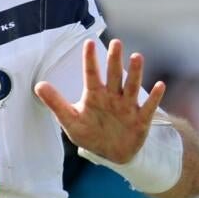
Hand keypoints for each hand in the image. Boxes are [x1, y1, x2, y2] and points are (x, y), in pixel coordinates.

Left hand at [34, 39, 165, 163]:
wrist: (111, 154)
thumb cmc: (90, 133)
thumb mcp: (70, 121)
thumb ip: (56, 103)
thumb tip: (38, 85)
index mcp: (95, 95)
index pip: (91, 74)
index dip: (90, 60)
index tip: (88, 42)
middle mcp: (112, 96)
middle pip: (114, 75)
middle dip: (115, 60)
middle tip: (116, 43)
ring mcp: (127, 106)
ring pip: (132, 87)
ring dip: (135, 73)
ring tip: (137, 57)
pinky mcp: (140, 120)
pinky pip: (148, 107)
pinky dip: (154, 97)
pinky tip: (159, 85)